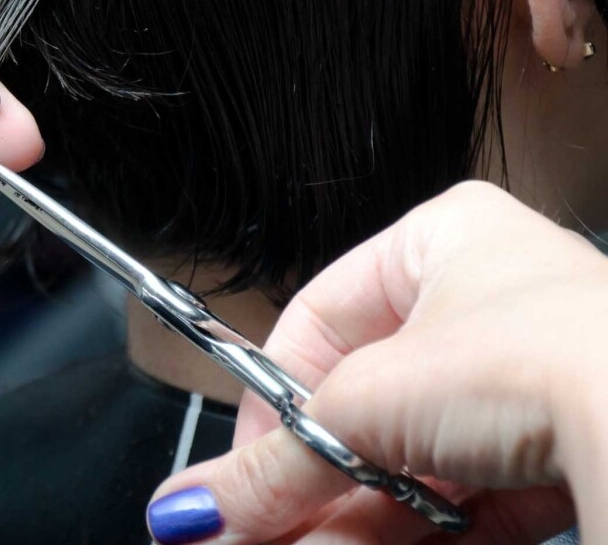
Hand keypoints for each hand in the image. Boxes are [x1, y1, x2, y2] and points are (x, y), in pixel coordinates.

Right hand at [145, 181, 607, 544]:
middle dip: (305, 484)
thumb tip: (191, 510)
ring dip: (345, 519)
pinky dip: (411, 535)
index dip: (267, 405)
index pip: (317, 325)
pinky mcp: (566, 458)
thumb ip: (272, 465)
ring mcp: (533, 383)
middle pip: (362, 410)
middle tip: (251, 530)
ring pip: (412, 464)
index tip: (239, 473)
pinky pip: (466, 503)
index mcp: (439, 241)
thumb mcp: (365, 404)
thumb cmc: (540, 355)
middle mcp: (489, 305)